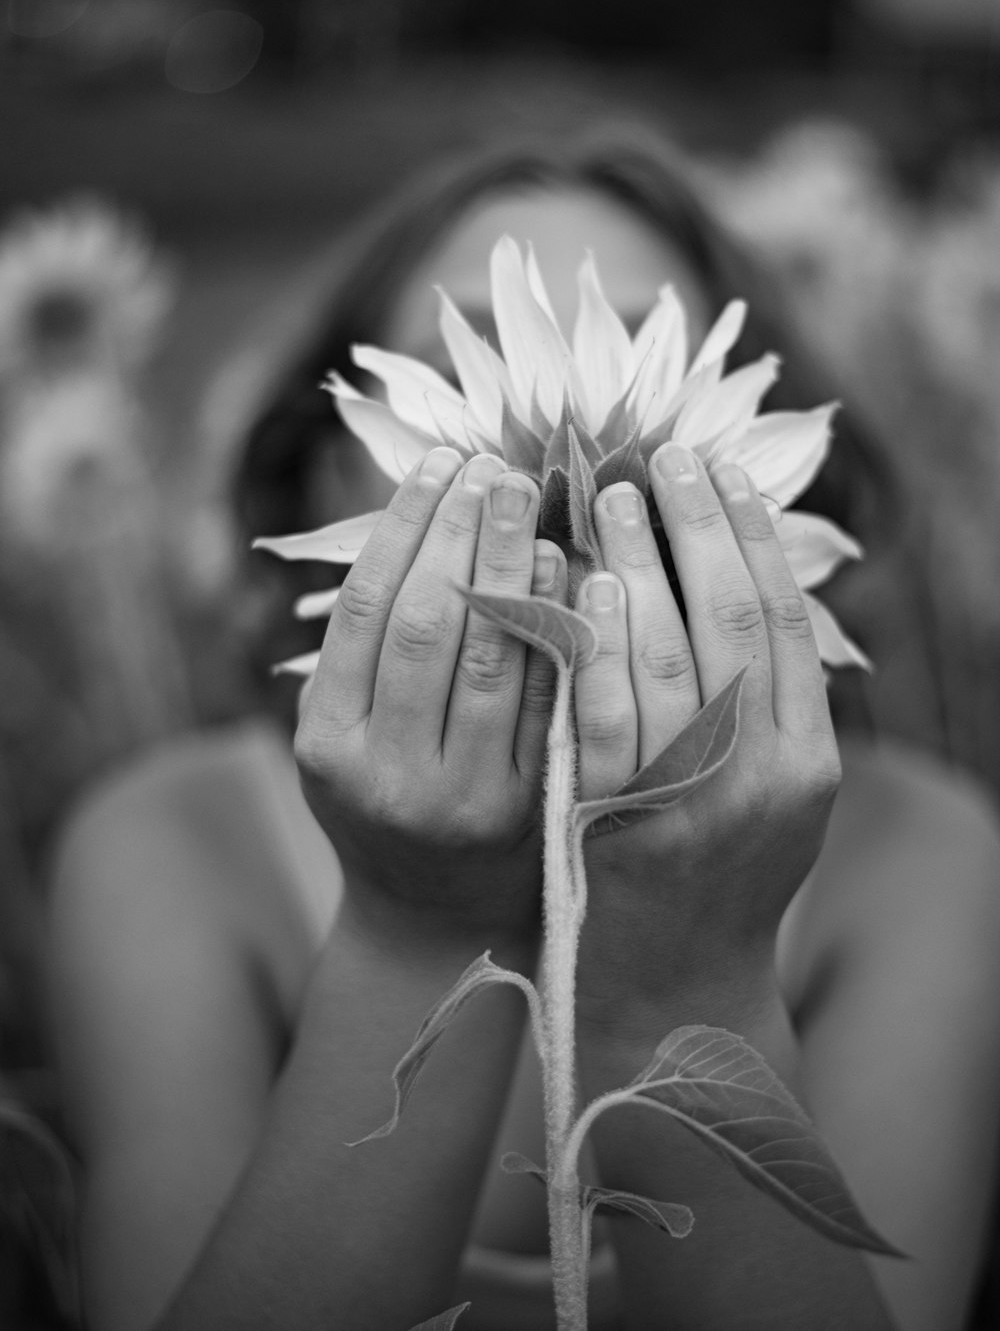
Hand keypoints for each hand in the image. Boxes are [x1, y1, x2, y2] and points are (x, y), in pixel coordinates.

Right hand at [295, 447, 565, 943]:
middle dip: (459, 534)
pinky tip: (566, 568)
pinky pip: (548, 701)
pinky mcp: (529, 809)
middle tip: (489, 465)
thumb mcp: (341, 737)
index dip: (402, 529)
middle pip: (427, 625)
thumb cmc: (383, 800)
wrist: (434, 916)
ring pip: (491, 659)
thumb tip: (420, 517)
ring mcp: (462, 796)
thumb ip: (363, 650)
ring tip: (524, 498)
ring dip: (510, 566)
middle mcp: (387, 773)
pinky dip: (557, 626)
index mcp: (328, 744)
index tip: (436, 466)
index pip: (365, 612)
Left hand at [573, 442, 840, 1035]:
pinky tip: (585, 584)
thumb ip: (764, 701)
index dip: (753, 536)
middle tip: (667, 456)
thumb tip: (734, 576)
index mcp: (808, 762)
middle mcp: (763, 778)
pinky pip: (608, 715)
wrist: (675, 985)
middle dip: (699, 527)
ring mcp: (691, 803)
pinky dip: (599, 642)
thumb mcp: (770, 793)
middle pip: (732, 620)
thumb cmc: (718, 871)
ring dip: (642, 563)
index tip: (723, 470)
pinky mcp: (620, 824)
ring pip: (671, 655)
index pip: (782, 620)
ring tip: (614, 497)